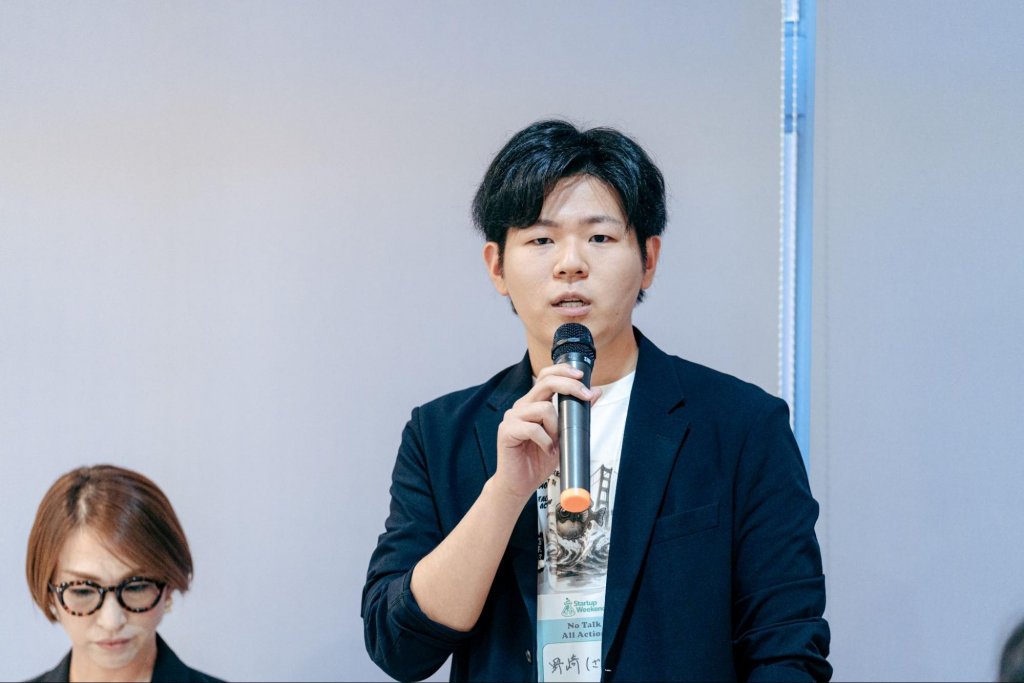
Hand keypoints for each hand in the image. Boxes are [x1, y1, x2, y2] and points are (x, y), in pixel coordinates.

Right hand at [491, 363, 601, 501]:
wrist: (520, 484)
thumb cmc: (539, 460)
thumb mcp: (565, 435)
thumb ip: (577, 413)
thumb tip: (595, 392)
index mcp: (533, 403)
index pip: (546, 376)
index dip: (563, 371)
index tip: (581, 376)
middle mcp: (522, 406)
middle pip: (545, 383)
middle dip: (569, 386)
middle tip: (585, 396)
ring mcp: (512, 417)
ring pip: (543, 408)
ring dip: (556, 427)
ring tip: (556, 443)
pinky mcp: (506, 431)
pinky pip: (532, 428)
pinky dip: (545, 441)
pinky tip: (547, 450)